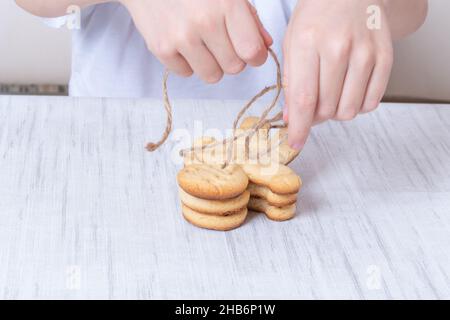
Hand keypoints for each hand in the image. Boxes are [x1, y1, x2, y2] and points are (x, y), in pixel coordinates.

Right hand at [121, 0, 272, 82]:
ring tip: (202, 44)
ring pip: (212, 76)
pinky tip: (183, 42)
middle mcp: (204, 22)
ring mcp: (181, 37)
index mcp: (227, 4)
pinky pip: (187, 74)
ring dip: (211, 64)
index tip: (250, 51)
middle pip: (234, 68)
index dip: (256, 55)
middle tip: (221, 42)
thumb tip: (265, 45)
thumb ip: (250, 18)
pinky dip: (187, 63)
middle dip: (232, 58)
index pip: (252, 52)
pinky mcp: (161, 48)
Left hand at [283, 0, 393, 149]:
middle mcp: (338, 48)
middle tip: (313, 107)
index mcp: (308, 42)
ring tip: (331, 95)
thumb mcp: (292, 42)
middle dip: (316, 117)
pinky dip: (358, 105)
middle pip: (327, 108)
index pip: (303, 98)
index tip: (295, 142)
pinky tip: (349, 90)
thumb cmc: (317, 17)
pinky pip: (372, 102)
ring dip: (336, 112)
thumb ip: (291, 81)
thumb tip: (291, 117)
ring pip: (349, 109)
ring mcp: (365, 52)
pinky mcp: (385, 57)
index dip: (299, 127)